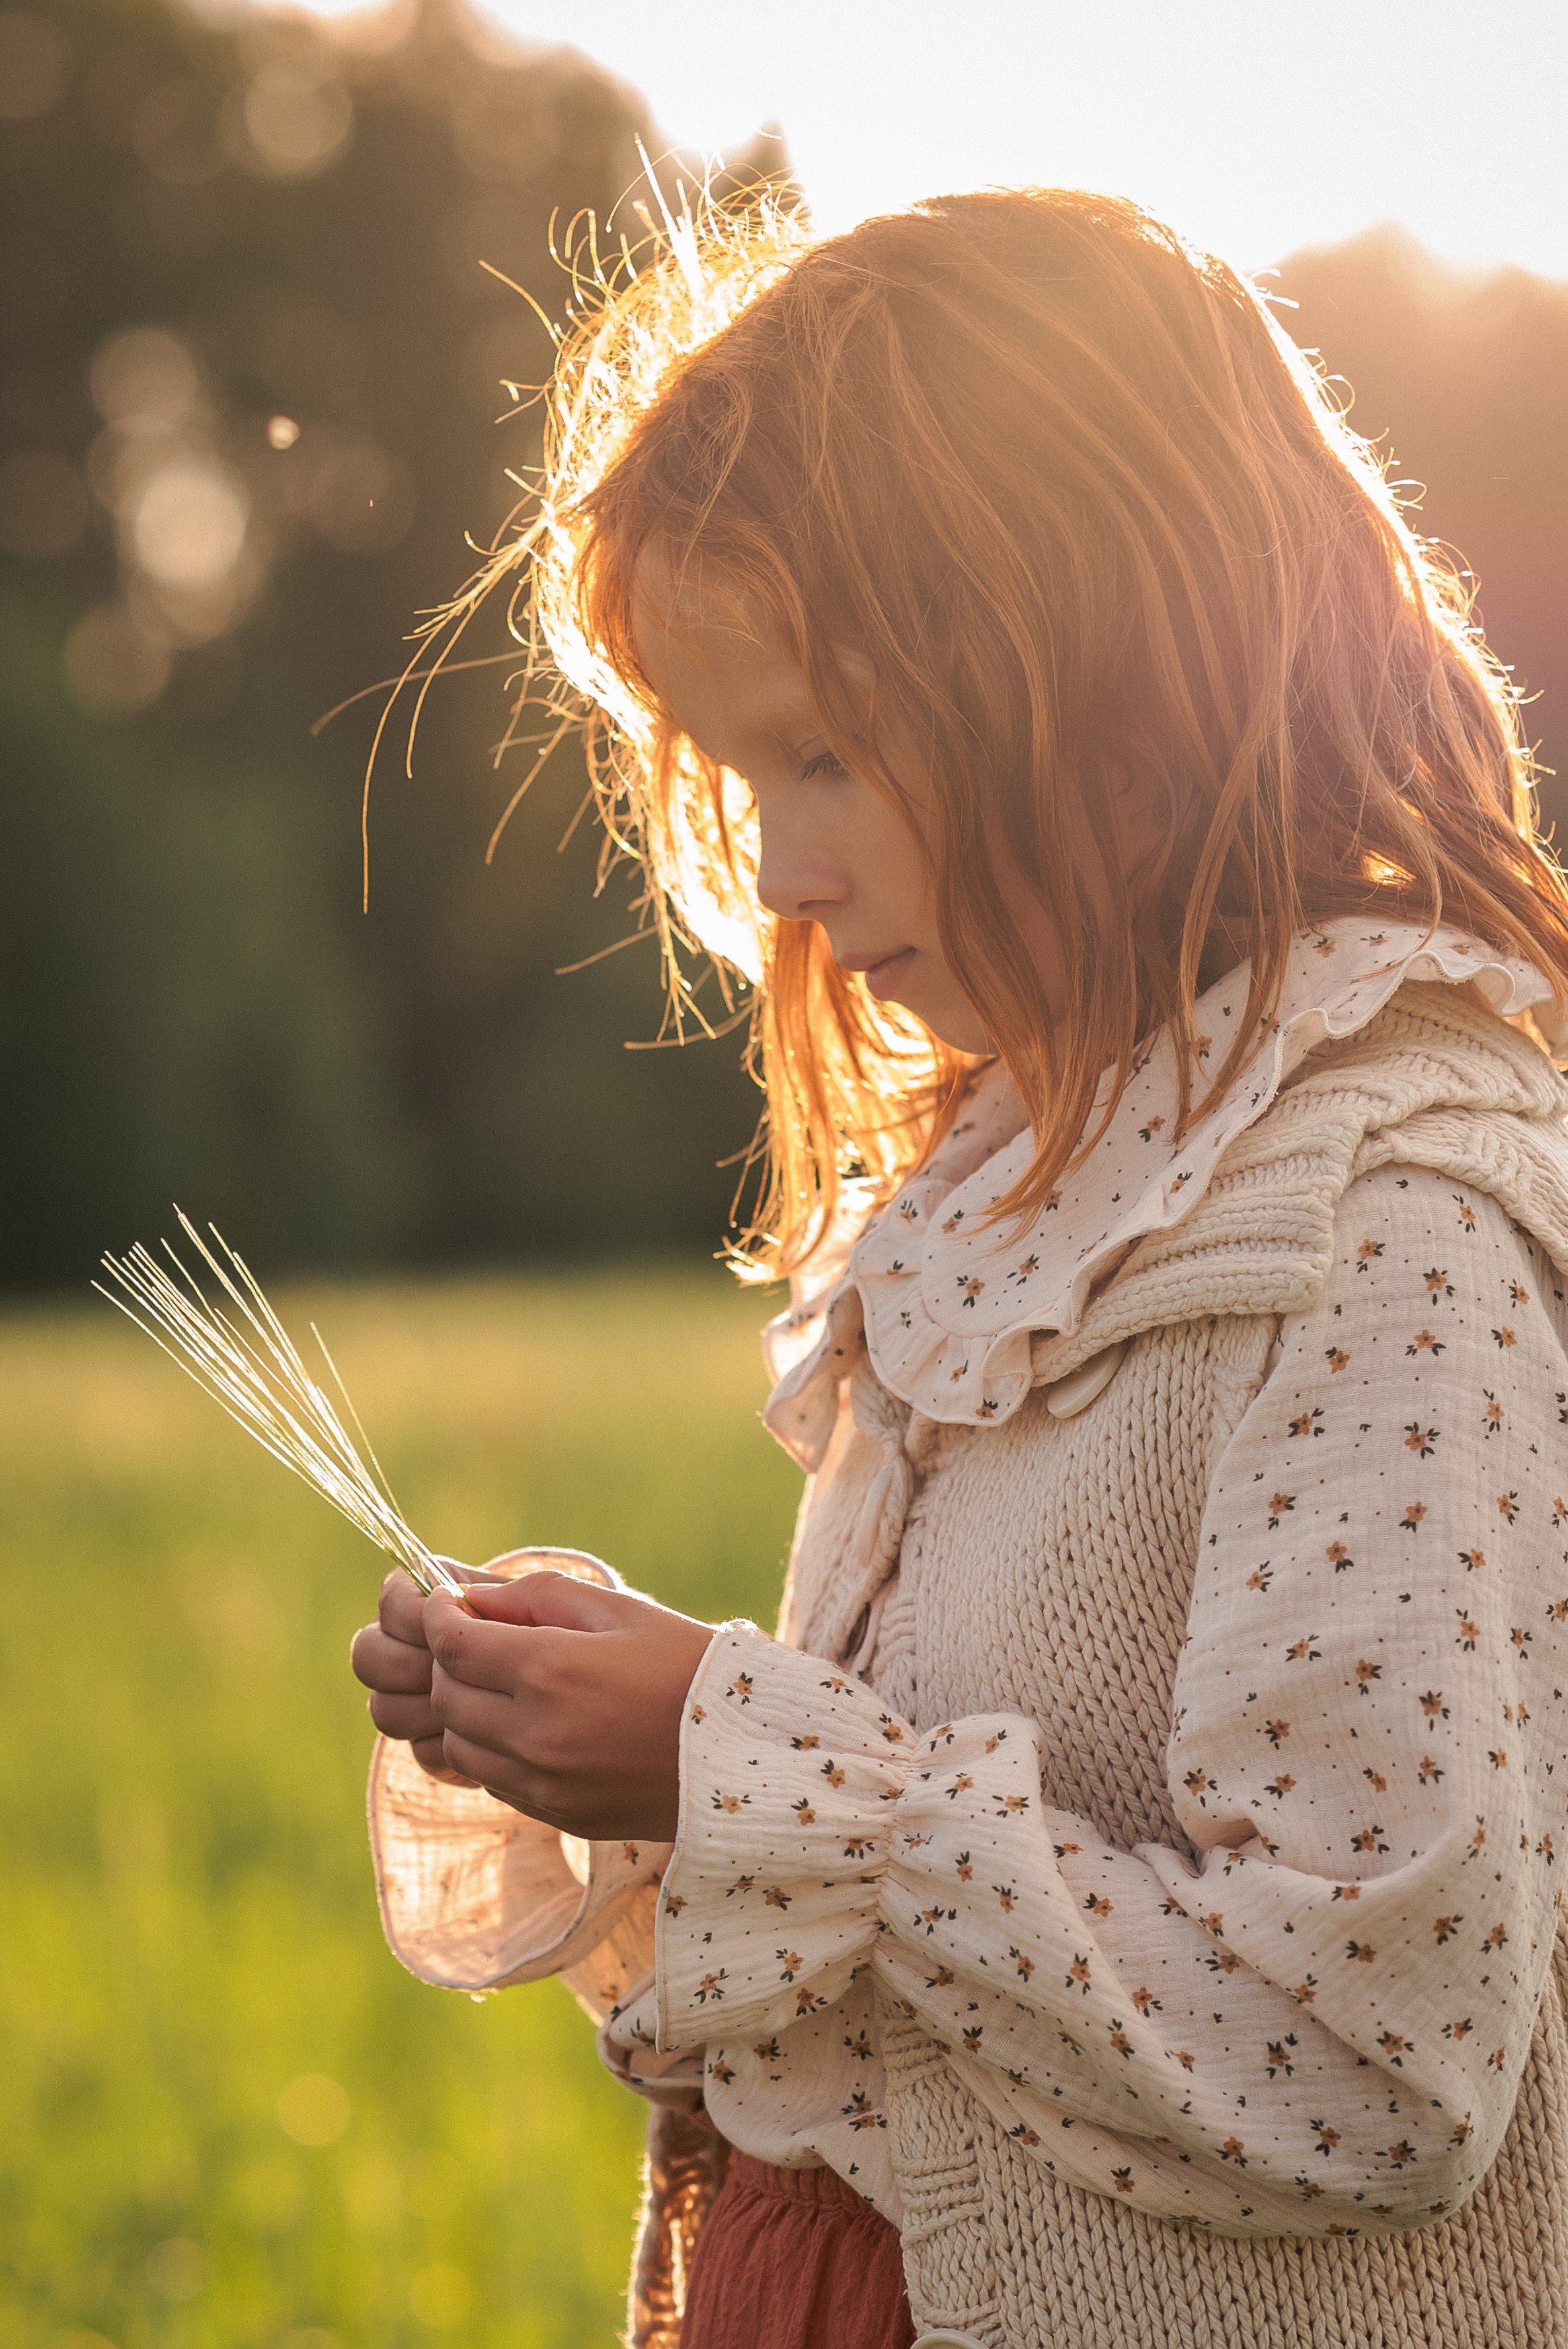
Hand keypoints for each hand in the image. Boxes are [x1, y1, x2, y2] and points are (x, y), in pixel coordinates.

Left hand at [352, 1564, 714, 1839]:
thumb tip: (473, 1595)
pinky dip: (491, 1748)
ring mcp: (544, 1782)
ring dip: (462, 1708)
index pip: (452, 1643)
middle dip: (446, 1660)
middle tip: (470, 1636)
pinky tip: (527, 1722)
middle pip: (444, 1696)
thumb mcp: (620, 1610)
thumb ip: (538, 1594)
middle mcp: (536, 1733)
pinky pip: (492, 1780)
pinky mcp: (556, 1814)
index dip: (437, 1615)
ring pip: (457, 1744)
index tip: (446, 1600)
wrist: (747, 1754)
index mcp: (551, 1670)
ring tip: (499, 1682)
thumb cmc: (687, 1666)